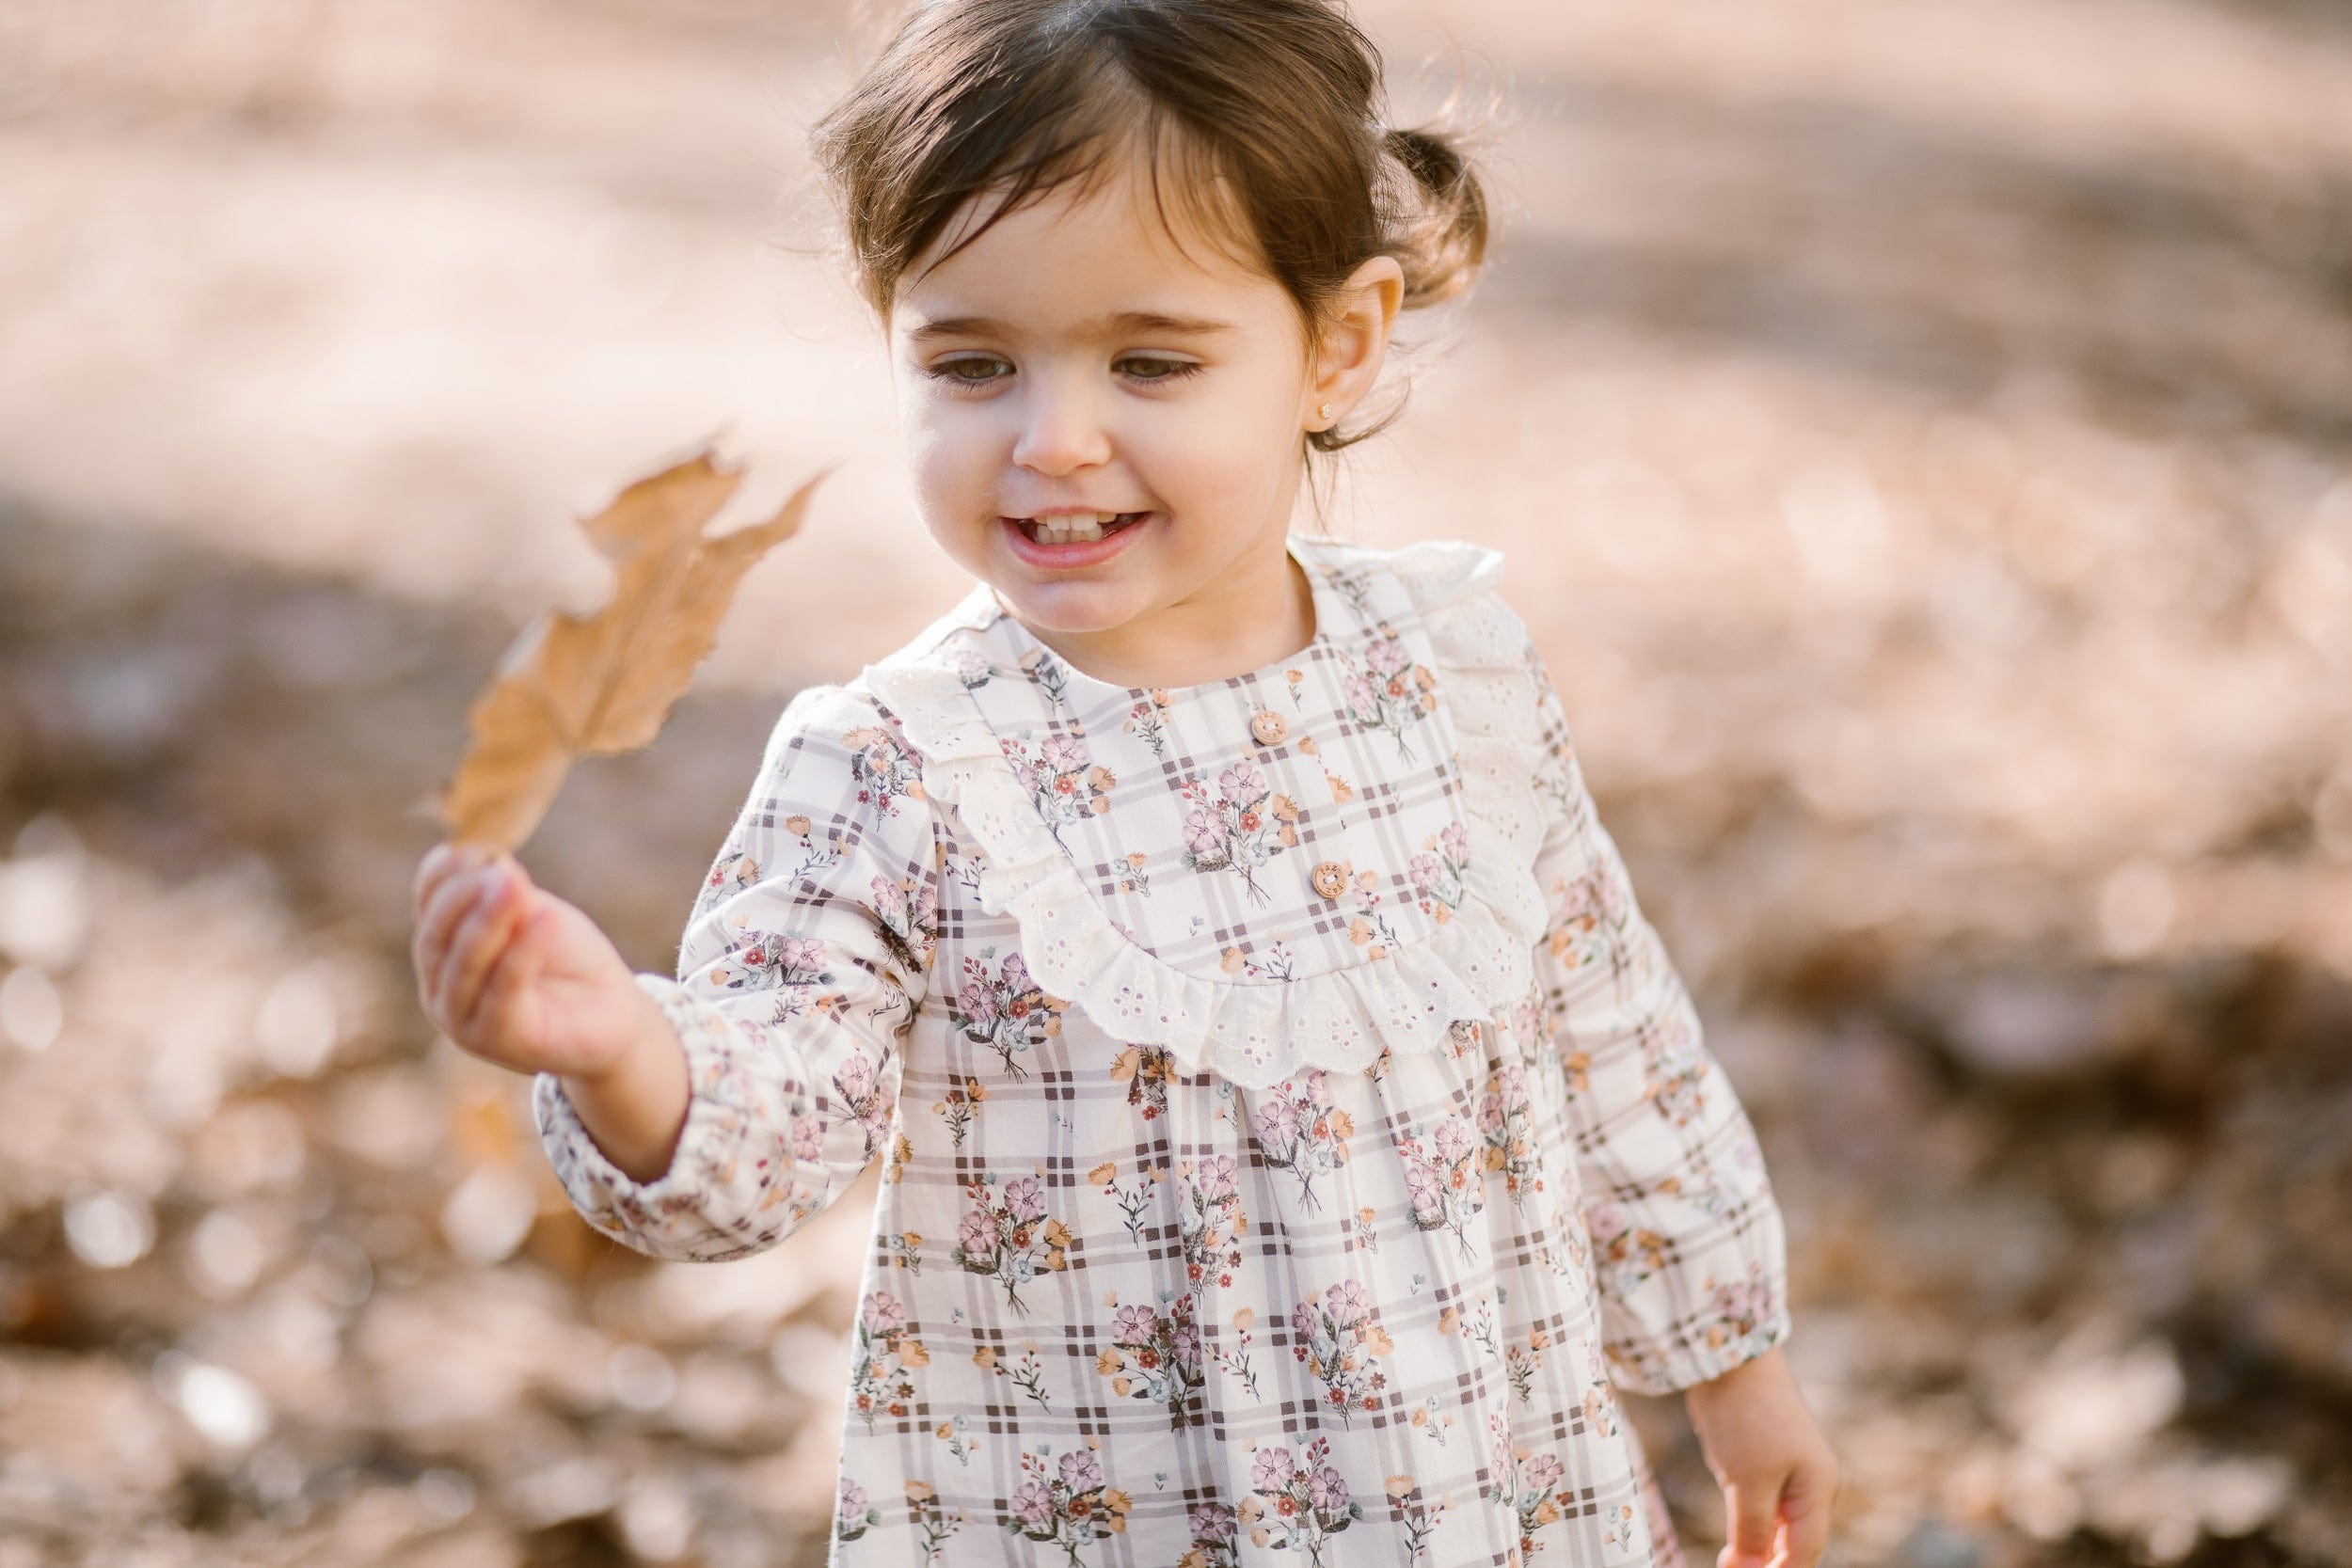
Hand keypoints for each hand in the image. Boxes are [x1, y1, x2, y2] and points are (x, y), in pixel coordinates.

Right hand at [411, 841, 648, 1079]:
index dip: (444, 875)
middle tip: (505, 871)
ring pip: (464, 966)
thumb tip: (493, 865)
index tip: (478, 850)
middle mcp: (440, 989)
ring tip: (516, 886)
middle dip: (465, 898)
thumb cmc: (568, 960)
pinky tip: (547, 920)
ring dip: (489, 922)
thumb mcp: (537, 915)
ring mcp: (462, 1021)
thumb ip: (510, 898)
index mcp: (441, 951)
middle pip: (435, 938)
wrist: (611, 1013)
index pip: (427, 907)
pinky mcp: (498, 1041)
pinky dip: (523, 953)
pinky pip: (504, 992)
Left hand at [1683, 1346, 1838, 1567]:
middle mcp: (1810, 1484)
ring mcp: (1788, 1471)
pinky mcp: (1762, 1461)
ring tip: (1728, 1564)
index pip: (1805, 1552)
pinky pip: (1761, 1507)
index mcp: (1818, 1489)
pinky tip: (1730, 1543)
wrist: (1728, 1361)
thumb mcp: (1748, 1481)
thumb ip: (1753, 1530)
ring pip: (1777, 1527)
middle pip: (1796, 1543)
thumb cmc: (1745, 1418)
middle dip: (1769, 1565)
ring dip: (1757, 1549)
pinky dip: (1748, 1526)